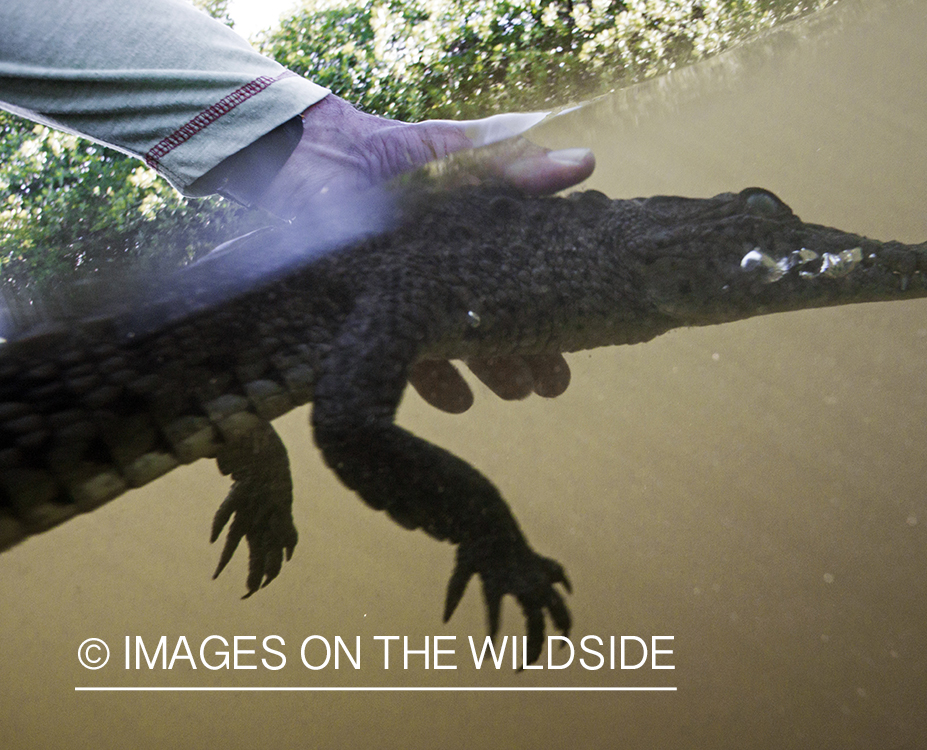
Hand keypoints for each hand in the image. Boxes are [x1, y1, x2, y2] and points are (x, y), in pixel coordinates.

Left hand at [257, 95, 592, 412]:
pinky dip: (435, 377)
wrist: (275, 162)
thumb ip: (504, 167)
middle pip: (494, 306)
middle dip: (528, 344)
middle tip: (552, 382)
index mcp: (461, 222)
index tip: (580, 325)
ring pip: (458, 335)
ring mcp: (401, 291)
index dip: (552, 294)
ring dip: (491, 365)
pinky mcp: (364, 319)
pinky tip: (458, 399)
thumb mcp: (439, 158)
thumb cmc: (361, 154)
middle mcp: (436, 259)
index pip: (521, 261)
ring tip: (516, 392)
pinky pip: (407, 354)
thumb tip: (584, 162)